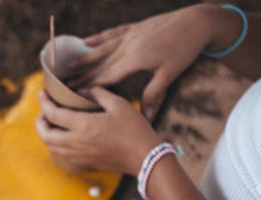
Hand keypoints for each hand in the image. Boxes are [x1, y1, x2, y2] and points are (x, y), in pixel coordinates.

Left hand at [35, 88, 159, 175]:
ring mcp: (80, 156)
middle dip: (39, 123)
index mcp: (84, 125)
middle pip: (46, 135)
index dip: (44, 103)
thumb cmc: (135, 129)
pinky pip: (63, 156)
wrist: (145, 157)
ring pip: (52, 148)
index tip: (42, 94)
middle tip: (43, 112)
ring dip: (47, 135)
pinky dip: (57, 147)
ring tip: (52, 124)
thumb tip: (83, 90)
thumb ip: (98, 93)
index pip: (53, 114)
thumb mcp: (119, 104)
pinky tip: (64, 138)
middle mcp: (77, 143)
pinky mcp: (86, 164)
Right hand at [67, 5, 215, 118]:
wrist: (196, 21)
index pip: (107, 76)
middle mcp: (128, 46)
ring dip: (85, 58)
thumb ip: (154, 94)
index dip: (90, 87)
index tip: (75, 96)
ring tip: (69, 66)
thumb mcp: (170, 74)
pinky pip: (111, 33)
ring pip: (102, 48)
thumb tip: (145, 117)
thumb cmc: (185, 50)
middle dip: (82, 76)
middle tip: (65, 86)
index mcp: (135, 59)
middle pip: (100, 64)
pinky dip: (97, 38)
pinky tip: (86, 42)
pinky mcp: (134, 28)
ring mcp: (130, 35)